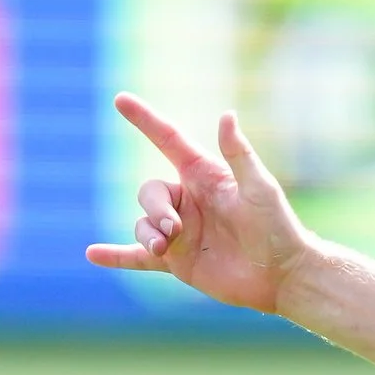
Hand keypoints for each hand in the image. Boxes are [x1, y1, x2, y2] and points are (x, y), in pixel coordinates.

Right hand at [85, 93, 315, 313]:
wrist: (282, 275)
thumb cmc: (277, 227)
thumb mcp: (259, 188)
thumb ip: (238, 154)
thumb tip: (226, 114)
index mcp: (205, 176)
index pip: (169, 141)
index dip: (145, 121)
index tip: (120, 99)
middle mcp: (188, 200)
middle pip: (149, 192)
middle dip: (156, 209)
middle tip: (176, 229)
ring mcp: (180, 231)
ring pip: (142, 223)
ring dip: (147, 234)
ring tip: (165, 247)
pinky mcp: (177, 261)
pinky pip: (137, 257)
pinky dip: (116, 255)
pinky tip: (92, 254)